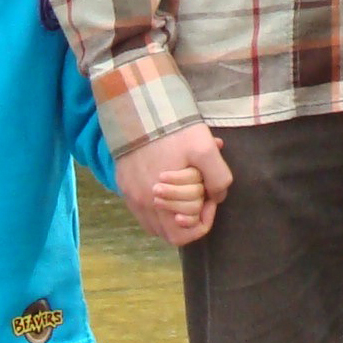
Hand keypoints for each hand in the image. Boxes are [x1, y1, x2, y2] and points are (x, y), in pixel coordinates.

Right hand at [114, 125, 233, 245]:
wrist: (138, 108)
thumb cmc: (173, 130)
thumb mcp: (205, 148)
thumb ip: (218, 177)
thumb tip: (217, 196)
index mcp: (160, 201)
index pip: (184, 235)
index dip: (203, 220)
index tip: (209, 197)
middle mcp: (142, 204)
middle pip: (170, 232)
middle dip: (190, 215)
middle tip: (199, 191)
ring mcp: (130, 196)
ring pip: (155, 223)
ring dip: (173, 212)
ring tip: (185, 187)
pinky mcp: (123, 184)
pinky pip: (141, 209)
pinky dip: (158, 205)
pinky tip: (169, 184)